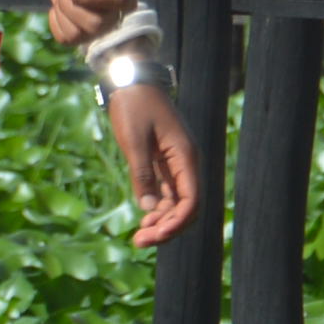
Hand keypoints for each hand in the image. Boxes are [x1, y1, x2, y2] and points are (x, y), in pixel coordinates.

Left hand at [43, 0, 138, 45]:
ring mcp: (105, 20)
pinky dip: (57, 23)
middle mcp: (121, 4)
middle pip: (101, 23)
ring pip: (86, 33)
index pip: (122, 0)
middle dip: (74, 5)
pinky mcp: (85, 30)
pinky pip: (69, 39)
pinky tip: (58, 8)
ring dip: (65, 12)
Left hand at [108, 82, 200, 245]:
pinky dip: (157, 210)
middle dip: (167, 228)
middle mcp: (186, 164)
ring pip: (176, 204)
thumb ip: (141, 174)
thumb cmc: (134, 106)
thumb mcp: (134, 140)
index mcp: (186, 157)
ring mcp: (175, 165)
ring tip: (138, 237)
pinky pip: (167, 195)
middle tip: (139, 242)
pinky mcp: (163, 165)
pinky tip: (144, 220)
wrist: (131, 81)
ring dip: (162, 223)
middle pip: (186, 208)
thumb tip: (148, 208)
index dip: (177, 223)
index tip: (156, 235)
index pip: (192, 201)